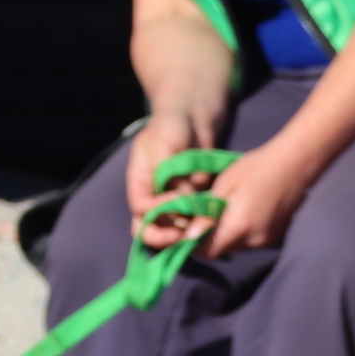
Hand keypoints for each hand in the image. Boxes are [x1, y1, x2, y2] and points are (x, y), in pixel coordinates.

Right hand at [127, 110, 218, 247]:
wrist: (193, 119)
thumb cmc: (172, 126)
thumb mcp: (164, 143)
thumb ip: (167, 172)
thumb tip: (181, 197)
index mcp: (139, 183)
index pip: (140, 209)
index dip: (156, 211)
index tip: (177, 199)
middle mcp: (154, 196)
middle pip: (150, 228)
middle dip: (164, 236)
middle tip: (182, 236)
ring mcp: (174, 201)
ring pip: (174, 228)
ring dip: (187, 230)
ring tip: (203, 224)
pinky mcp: (194, 201)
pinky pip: (196, 219)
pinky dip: (203, 221)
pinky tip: (215, 215)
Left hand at [191, 139, 319, 259]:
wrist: (295, 164)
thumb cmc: (257, 167)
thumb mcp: (225, 185)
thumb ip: (206, 214)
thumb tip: (189, 236)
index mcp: (239, 227)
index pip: (208, 251)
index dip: (195, 242)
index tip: (190, 225)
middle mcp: (254, 240)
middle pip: (223, 249)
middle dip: (211, 235)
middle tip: (207, 212)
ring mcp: (267, 240)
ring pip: (237, 244)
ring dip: (228, 232)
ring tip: (228, 208)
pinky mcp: (276, 236)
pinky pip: (251, 239)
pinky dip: (243, 230)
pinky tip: (247, 210)